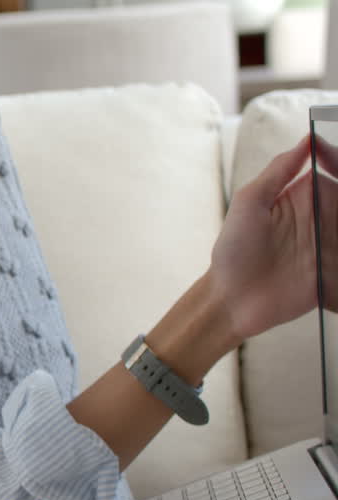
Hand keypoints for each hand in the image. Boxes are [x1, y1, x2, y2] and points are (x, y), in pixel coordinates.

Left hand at [210, 136, 337, 341]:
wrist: (233, 300)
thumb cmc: (234, 249)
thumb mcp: (249, 203)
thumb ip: (278, 170)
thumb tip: (307, 140)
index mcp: (303, 196)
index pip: (334, 169)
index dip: (337, 159)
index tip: (332, 154)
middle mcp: (324, 216)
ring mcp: (333, 243)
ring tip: (337, 227)